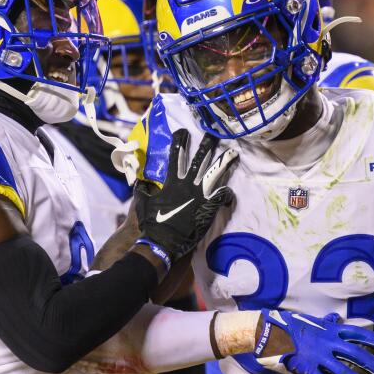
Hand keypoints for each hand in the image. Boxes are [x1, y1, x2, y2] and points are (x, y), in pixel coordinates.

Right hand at [134, 129, 236, 263]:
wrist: (164, 242)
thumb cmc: (152, 224)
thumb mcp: (142, 204)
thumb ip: (142, 191)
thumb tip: (139, 182)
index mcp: (172, 182)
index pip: (176, 155)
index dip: (180, 141)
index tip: (184, 131)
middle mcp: (188, 184)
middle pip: (200, 159)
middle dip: (208, 144)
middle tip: (215, 134)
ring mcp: (200, 195)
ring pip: (216, 173)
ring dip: (225, 162)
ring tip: (234, 153)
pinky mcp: (209, 207)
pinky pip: (223, 196)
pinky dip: (228, 193)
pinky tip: (229, 194)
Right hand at [260, 311, 373, 373]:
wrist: (273, 331)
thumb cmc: (293, 325)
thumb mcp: (313, 321)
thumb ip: (327, 322)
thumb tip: (336, 316)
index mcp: (331, 330)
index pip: (357, 333)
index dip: (373, 339)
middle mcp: (328, 342)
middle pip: (355, 353)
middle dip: (371, 363)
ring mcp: (319, 355)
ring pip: (343, 370)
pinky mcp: (308, 367)